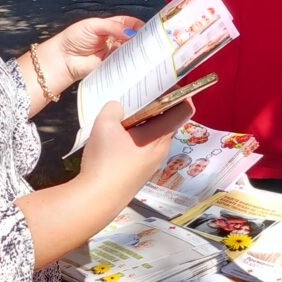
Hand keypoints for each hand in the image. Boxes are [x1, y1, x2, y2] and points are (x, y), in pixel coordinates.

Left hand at [54, 16, 142, 82]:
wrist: (63, 58)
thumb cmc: (74, 38)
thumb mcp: (94, 26)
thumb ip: (113, 27)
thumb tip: (131, 32)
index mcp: (110, 26)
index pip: (129, 23)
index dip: (138, 25)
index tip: (147, 28)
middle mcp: (114, 39)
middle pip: (132, 37)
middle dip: (140, 38)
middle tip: (149, 40)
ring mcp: (113, 53)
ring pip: (130, 51)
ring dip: (137, 50)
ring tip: (144, 50)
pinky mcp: (112, 66)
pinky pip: (124, 63)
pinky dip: (130, 62)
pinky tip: (135, 60)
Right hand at [79, 100, 193, 193]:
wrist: (97, 199)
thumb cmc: (105, 160)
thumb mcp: (104, 125)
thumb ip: (114, 108)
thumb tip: (118, 106)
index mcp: (160, 136)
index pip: (184, 110)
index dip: (180, 93)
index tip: (166, 82)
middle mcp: (162, 149)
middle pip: (169, 120)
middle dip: (158, 104)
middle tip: (142, 92)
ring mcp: (153, 161)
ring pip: (156, 133)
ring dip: (146, 120)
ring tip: (127, 111)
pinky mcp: (142, 170)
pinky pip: (146, 145)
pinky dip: (138, 135)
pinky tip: (119, 133)